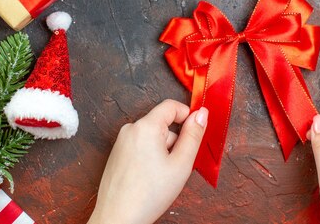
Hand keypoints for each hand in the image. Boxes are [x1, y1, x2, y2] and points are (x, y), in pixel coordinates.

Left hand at [88, 100, 207, 223]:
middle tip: (177, 166)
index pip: (171, 106)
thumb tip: (201, 114)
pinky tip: (149, 178)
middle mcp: (130, 129)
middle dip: (175, 141)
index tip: (197, 132)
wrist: (119, 218)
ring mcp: (121, 141)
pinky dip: (150, 157)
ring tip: (161, 176)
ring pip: (152, 137)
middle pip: (162, 124)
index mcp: (145, 126)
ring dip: (163, 151)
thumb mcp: (181, 164)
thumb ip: (194, 135)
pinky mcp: (117, 154)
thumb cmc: (148, 194)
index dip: (188, 116)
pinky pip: (140, 146)